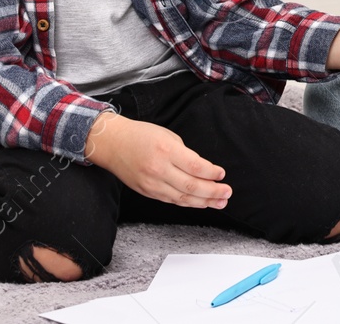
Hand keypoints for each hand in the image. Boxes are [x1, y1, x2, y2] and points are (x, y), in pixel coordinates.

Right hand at [84, 111, 231, 208]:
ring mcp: (152, 183)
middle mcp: (159, 169)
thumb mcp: (167, 135)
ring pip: (183, 198)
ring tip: (219, 202)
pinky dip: (188, 202)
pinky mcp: (147, 192)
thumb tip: (202, 169)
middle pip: (191, 186)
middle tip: (227, 192)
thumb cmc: (140, 135)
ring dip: (204, 202)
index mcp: (166, 150)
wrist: (112, 144)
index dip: (212, 173)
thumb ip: (184, 153)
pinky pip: (172, 200)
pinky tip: (200, 203)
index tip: (222, 174)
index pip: (195, 166)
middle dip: (213, 191)